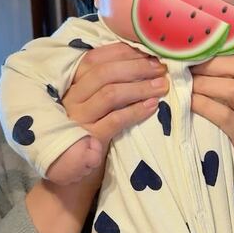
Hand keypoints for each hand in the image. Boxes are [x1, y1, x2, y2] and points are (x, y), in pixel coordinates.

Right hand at [27, 42, 167, 232]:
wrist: (71, 181)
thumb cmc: (89, 139)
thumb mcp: (95, 109)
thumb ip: (108, 87)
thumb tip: (142, 64)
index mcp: (72, 87)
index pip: (94, 59)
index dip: (122, 52)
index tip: (148, 51)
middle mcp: (71, 99)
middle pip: (104, 72)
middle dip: (136, 66)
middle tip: (162, 68)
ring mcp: (77, 119)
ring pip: (110, 93)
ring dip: (140, 86)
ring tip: (163, 86)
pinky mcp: (88, 139)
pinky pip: (114, 120)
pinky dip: (135, 111)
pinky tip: (153, 107)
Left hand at [189, 44, 233, 167]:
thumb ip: (226, 77)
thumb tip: (195, 52)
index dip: (224, 43)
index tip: (198, 43)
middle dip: (208, 63)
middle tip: (184, 66)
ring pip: (232, 89)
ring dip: (203, 83)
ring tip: (184, 84)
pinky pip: (224, 116)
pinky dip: (203, 105)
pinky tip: (189, 103)